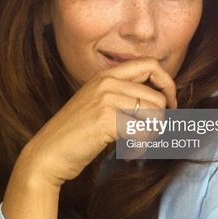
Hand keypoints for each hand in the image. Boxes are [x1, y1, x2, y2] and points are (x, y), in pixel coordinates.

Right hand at [19, 57, 176, 186]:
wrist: (48, 154)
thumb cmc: (76, 135)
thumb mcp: (98, 104)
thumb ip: (124, 96)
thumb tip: (163, 101)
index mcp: (106, 75)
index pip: (151, 64)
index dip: (167, 85)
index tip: (170, 105)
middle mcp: (107, 82)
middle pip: (158, 97)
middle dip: (159, 123)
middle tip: (145, 138)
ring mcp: (106, 98)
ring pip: (155, 114)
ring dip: (150, 136)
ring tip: (134, 146)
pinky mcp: (106, 119)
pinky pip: (143, 131)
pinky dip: (140, 147)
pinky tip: (127, 154)